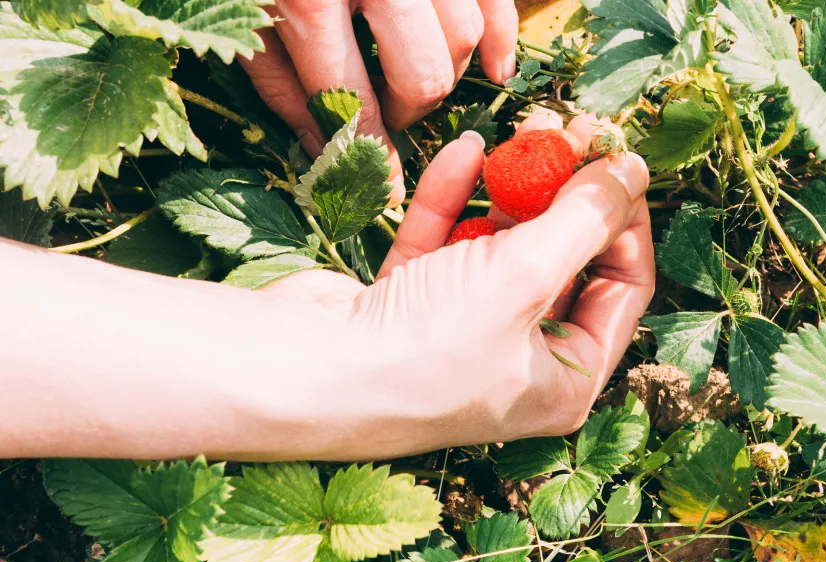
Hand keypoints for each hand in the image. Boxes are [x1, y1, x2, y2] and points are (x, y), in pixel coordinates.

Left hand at [241, 0, 519, 204]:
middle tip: (386, 115)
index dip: (368, 156)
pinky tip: (495, 67)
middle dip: (407, 111)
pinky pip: (494, 0)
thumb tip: (320, 141)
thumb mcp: (239, 10)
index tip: (380, 191)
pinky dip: (501, 36)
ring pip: (462, 37)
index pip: (351, 102)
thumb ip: (275, 75)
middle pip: (423, 75)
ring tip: (412, 77)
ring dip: (444, 72)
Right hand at [264, 113, 652, 457]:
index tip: (617, 161)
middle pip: (565, 261)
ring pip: (505, 246)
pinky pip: (448, 243)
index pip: (623, 288)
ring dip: (514, 188)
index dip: (626, 221)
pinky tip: (464, 151)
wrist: (303, 372)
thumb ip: (585, 219)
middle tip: (570, 130)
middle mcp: (520, 361)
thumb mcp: (527, 276)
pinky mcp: (410, 306)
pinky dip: (456, 200)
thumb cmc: (426, 348)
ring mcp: (463, 334)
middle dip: (568, 194)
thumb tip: (632, 172)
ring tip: (524, 128)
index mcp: (566, 379)